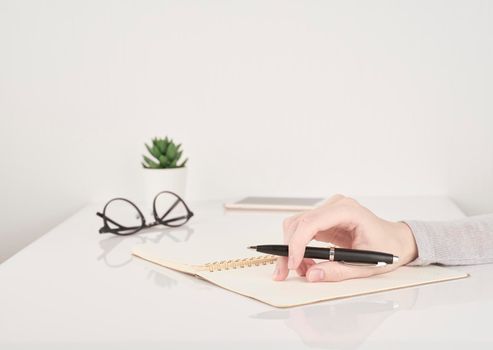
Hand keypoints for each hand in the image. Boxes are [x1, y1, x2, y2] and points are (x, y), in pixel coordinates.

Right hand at [273, 195, 417, 281]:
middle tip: (285, 272)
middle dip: (288, 249)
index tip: (293, 264)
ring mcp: (328, 210)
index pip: (311, 222)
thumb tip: (312, 275)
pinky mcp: (324, 219)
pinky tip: (306, 262)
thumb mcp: (366, 265)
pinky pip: (302, 230)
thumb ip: (338, 271)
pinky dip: (299, 247)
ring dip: (292, 248)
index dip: (297, 243)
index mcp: (348, 211)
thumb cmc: (388, 248)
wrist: (397, 240)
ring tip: (301, 269)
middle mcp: (335, 205)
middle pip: (298, 223)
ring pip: (296, 225)